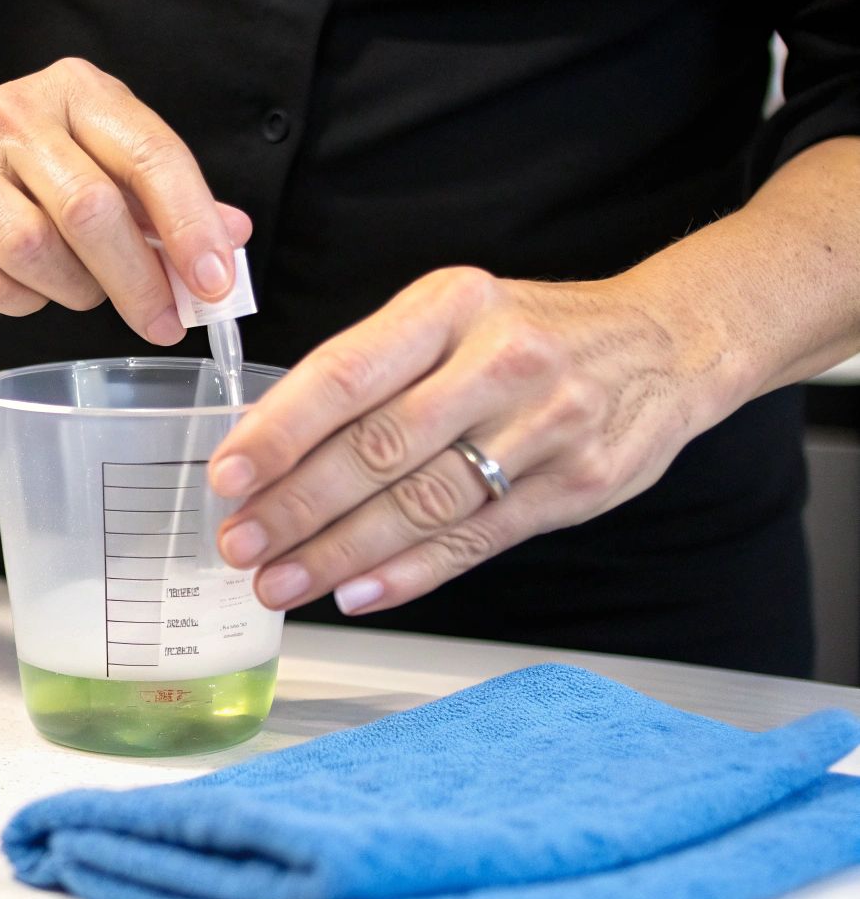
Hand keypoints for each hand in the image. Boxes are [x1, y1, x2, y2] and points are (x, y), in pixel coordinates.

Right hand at [0, 57, 251, 344]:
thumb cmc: (32, 158)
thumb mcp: (105, 152)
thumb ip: (167, 195)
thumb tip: (230, 236)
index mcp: (78, 91)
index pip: (149, 156)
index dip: (189, 224)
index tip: (215, 280)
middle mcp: (18, 117)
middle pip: (90, 211)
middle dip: (137, 280)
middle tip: (163, 321)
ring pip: (36, 250)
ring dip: (78, 290)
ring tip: (88, 289)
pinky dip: (29, 300)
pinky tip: (36, 284)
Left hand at [206, 266, 733, 614]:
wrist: (670, 341)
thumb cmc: (532, 330)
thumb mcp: (453, 314)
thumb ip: (372, 368)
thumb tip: (268, 439)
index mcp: (452, 306)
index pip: (347, 373)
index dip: (281, 432)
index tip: (228, 475)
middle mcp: (500, 362)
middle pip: (378, 449)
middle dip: (297, 506)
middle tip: (240, 544)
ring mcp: (546, 428)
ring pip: (422, 505)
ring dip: (338, 553)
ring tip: (280, 581)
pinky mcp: (575, 488)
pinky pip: (475, 541)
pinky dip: (408, 574)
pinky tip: (355, 593)